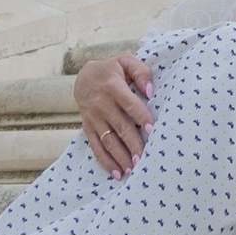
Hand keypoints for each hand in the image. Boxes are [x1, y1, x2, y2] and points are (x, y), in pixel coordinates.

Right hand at [74, 51, 153, 179]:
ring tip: (133, 170)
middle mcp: (101, 104)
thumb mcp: (126, 62)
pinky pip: (96, 147)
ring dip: (121, 157)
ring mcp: (93, 118)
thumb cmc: (112, 70)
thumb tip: (150, 92)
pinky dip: (106, 162)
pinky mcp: (88, 128)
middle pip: (120, 127)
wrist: (83, 78)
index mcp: (113, 87)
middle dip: (132, 144)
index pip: (129, 104)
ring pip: (108, 141)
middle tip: (144, 158)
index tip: (152, 129)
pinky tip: (117, 173)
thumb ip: (141, 72)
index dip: (141, 116)